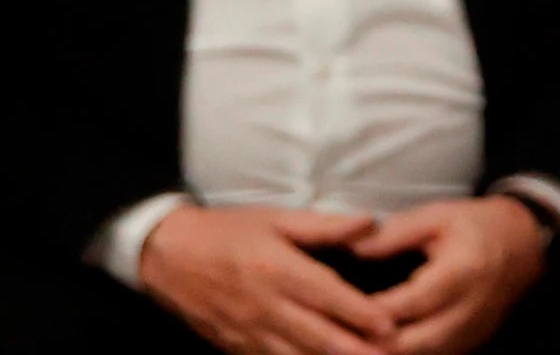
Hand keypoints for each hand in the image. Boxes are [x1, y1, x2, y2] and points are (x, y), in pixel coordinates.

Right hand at [131, 203, 396, 354]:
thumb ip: (324, 226)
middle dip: (354, 351)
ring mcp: (248, 332)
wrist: (167, 256)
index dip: (361, 314)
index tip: (392, 326)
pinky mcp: (235, 347)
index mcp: (278, 270)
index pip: (328, 297)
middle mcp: (265, 307)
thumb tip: (370, 224)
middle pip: (317, 336)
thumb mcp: (276, 218)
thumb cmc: (228, 232)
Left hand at [347, 196, 550, 354]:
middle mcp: (472, 308)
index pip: (411, 303)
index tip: (336, 311)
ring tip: (352, 346)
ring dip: (388, 354)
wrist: (523, 244)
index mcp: (463, 270)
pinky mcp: (472, 343)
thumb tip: (352, 250)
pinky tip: (379, 348)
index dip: (373, 313)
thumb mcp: (436, 216)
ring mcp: (474, 331)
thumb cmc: (475, 226)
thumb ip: (394, 234)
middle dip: (374, 344)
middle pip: (415, 343)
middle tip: (336, 337)